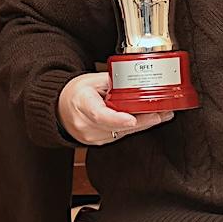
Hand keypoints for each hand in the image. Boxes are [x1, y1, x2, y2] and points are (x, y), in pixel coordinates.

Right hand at [57, 71, 173, 145]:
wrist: (59, 109)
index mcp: (82, 104)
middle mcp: (85, 125)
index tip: (132, 119)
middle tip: (161, 113)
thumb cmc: (75, 93)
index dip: (117, 119)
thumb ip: (113, 81)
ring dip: (143, 124)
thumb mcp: (92, 80)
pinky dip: (134, 128)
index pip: (99, 115)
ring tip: (162, 115)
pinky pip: (120, 135)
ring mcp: (91, 136)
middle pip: (116, 127)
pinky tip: (149, 120)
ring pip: (122, 133)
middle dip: (142, 121)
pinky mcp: (99, 142)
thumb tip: (135, 79)